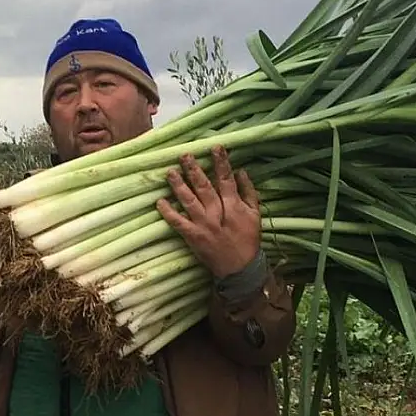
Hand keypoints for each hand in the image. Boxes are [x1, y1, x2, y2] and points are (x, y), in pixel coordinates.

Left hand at [157, 145, 261, 277]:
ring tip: (170, 172)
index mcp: (233, 206)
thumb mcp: (255, 215)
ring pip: (189, 201)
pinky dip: (168, 213)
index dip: (220, 163)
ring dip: (179, 186)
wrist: (239, 268)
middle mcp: (217, 213)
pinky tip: (160, 201)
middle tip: (184, 155)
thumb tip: (241, 171)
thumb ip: (249, 192)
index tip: (215, 147)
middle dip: (194, 170)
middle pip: (204, 187)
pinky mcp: (193, 237)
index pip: (226, 180)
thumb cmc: (248, 239)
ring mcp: (203, 225)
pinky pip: (178, 223)